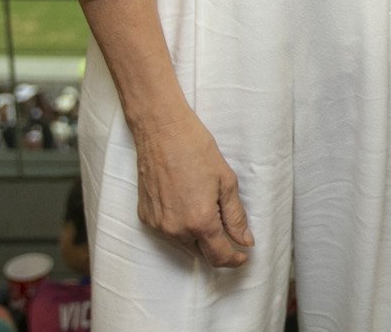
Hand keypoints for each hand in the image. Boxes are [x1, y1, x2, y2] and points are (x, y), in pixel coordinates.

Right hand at [131, 110, 253, 267]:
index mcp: (200, 222)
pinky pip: (167, 231)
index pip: (219, 256)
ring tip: (205, 208)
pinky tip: (185, 204)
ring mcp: (157, 224)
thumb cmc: (197, 150)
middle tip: (228, 229)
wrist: (162, 131)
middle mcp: (176, 229)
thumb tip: (245, 241)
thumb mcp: (226, 182)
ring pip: (183, 243)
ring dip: (198, 236)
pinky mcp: (145, 216)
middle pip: (201, 252)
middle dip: (217, 246)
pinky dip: (180, 225)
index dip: (234, 259)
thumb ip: (236, 217)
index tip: (243, 255)